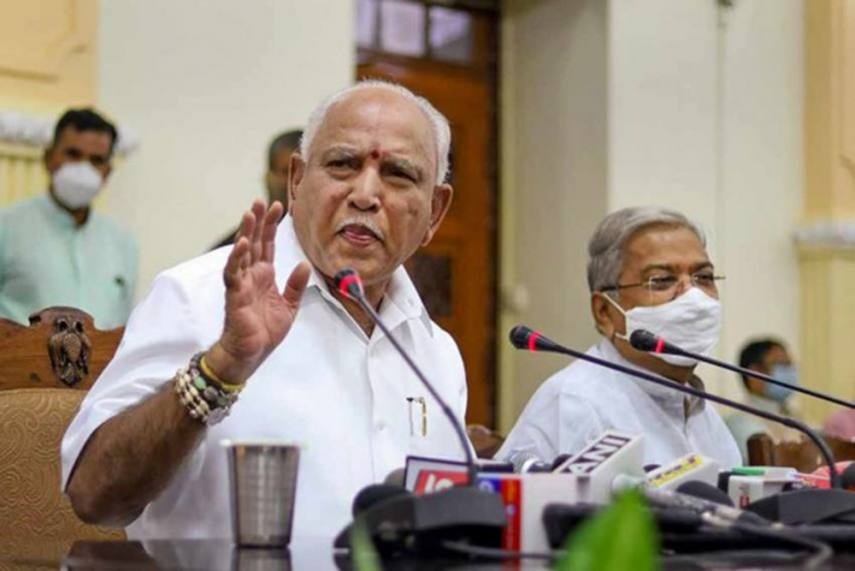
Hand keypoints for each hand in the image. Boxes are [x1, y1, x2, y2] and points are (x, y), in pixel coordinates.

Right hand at [206, 200, 310, 383]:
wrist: (250, 354)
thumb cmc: (264, 331)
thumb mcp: (290, 306)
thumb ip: (296, 285)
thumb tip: (305, 264)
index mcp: (265, 276)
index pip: (269, 245)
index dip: (272, 226)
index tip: (278, 206)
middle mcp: (252, 275)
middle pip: (256, 242)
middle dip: (259, 221)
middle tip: (262, 200)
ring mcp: (242, 283)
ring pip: (243, 252)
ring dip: (246, 232)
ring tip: (250, 213)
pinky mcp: (235, 294)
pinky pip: (234, 272)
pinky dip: (237, 258)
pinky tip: (243, 243)